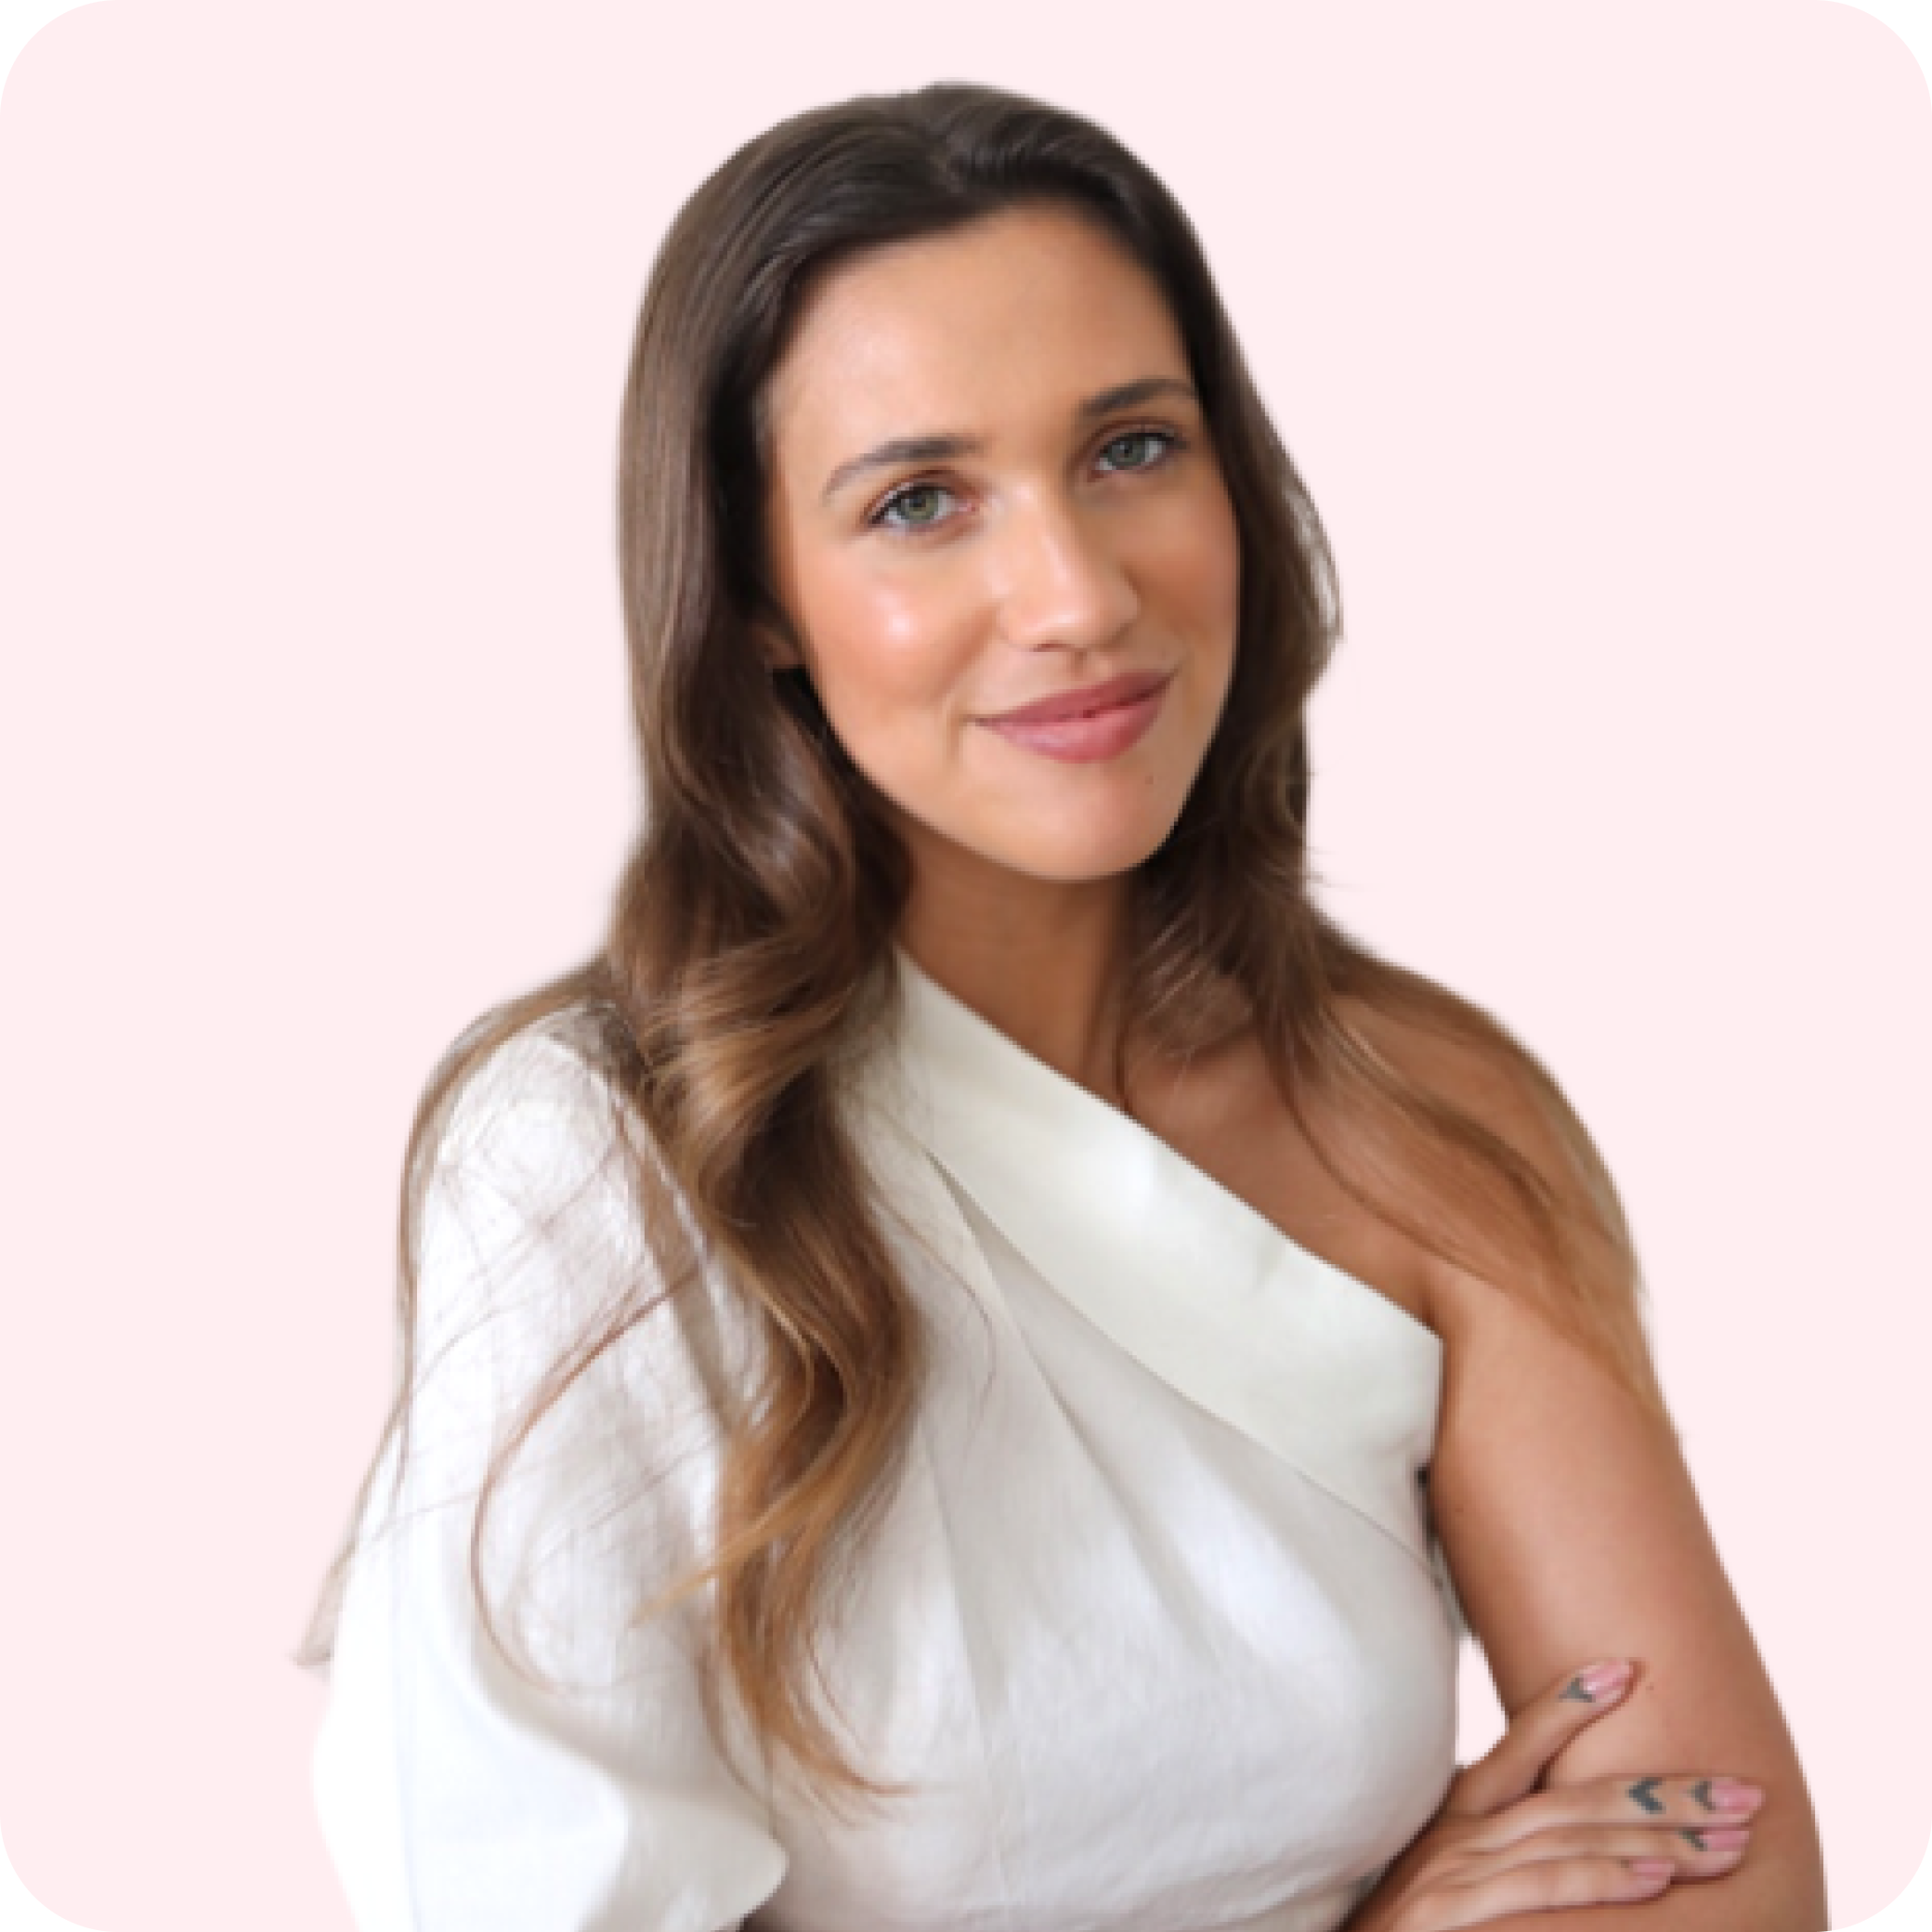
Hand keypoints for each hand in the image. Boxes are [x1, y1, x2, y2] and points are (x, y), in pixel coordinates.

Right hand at [1345, 1660, 1765, 1929]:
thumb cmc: (1383, 1926)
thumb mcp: (1430, 1877)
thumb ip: (1481, 1851)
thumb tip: (1545, 1835)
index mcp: (1451, 1820)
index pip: (1519, 1747)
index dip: (1572, 1703)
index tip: (1629, 1668)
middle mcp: (1456, 1835)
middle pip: (1573, 1796)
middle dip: (1666, 1792)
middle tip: (1746, 1791)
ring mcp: (1454, 1874)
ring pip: (1571, 1838)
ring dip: (1660, 1839)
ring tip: (1729, 1838)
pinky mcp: (1451, 1914)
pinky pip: (1542, 1889)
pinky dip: (1601, 1880)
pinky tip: (1656, 1880)